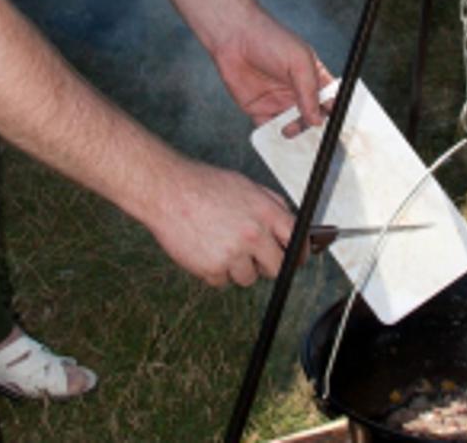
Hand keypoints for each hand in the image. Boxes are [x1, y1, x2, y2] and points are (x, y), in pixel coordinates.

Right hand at [148, 160, 294, 286]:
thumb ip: (271, 205)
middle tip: (252, 254)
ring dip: (238, 268)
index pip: (297, 241)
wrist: (168, 191)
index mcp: (266, 212)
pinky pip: (222, 282)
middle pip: (277, 267)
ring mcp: (233, 253)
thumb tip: (290, 223)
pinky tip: (205, 249)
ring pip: (248, 278)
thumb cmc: (204, 185)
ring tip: (221, 245)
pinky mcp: (212, 268)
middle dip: (267, 264)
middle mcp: (253, 235)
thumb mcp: (247, 186)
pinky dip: (215, 271)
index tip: (296, 259)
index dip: (298, 253)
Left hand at [210, 9, 330, 125]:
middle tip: (316, 131)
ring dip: (296, 132)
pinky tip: (278, 134)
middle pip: (313, 116)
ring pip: (294, 126)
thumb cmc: (270, 39)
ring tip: (292, 128)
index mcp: (312, 76)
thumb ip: (309, 91)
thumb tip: (317, 119)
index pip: (329, 98)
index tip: (337, 122)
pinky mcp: (259, 109)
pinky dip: (275, 136)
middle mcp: (297, 91)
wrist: (234, 37)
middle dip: (316, 126)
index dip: (335, 111)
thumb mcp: (299, 62)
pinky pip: (270, 128)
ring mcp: (278, 101)